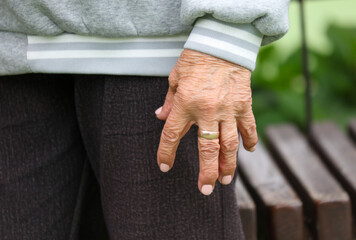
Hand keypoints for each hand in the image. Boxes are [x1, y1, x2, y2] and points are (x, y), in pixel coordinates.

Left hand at [156, 49, 256, 195]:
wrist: (221, 43)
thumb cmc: (194, 60)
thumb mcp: (174, 79)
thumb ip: (168, 102)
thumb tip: (160, 118)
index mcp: (185, 104)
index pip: (172, 136)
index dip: (166, 154)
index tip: (164, 167)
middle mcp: (207, 111)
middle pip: (206, 149)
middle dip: (206, 172)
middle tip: (206, 189)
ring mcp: (228, 109)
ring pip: (229, 144)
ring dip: (229, 165)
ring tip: (226, 181)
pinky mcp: (244, 104)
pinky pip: (248, 127)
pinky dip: (250, 140)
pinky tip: (249, 151)